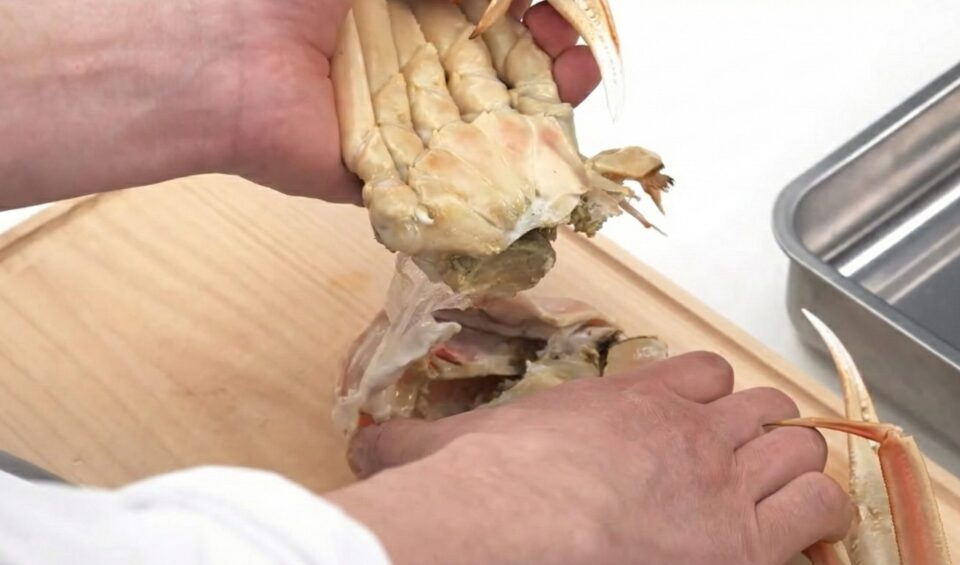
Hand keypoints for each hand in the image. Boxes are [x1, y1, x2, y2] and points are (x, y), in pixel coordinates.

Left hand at [0, 0, 598, 207]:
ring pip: (497, 126)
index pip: (502, 20)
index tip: (563, 15)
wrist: (217, 55)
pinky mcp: (394, 178)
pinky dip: (504, 175)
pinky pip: (458, 184)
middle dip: (557, 63)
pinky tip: (540, 155)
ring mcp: (409, 124)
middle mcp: (418, 66)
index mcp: (415, 11)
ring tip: (569, 90)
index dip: (545, 20)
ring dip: (544, 113)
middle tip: (574, 59)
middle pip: (511, 71)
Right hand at [327, 352, 852, 564]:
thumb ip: (410, 441)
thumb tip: (362, 445)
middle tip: (739, 462)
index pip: (705, 372)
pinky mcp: (747, 542)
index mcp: (631, 401)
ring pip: (800, 447)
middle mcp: (689, 432)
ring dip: (793, 467)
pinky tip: (794, 536)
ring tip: (775, 495)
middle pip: (763, 405)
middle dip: (759, 429)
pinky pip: (820, 508)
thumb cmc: (485, 488)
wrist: (512, 532)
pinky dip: (816, 518)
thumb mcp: (442, 450)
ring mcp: (724, 482)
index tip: (697, 419)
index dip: (708, 396)